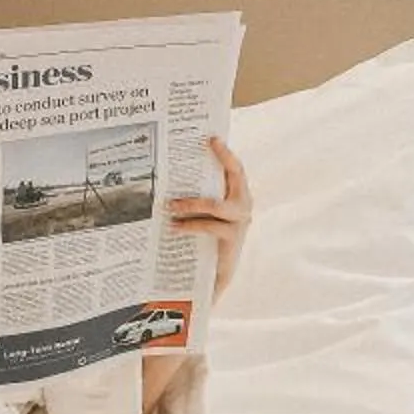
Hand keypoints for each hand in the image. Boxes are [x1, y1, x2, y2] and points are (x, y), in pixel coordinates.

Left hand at [166, 136, 252, 297]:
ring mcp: (240, 222)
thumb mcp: (207, 215)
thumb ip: (200, 196)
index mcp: (239, 195)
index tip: (212, 138)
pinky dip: (190, 225)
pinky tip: (174, 226)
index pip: (236, 169)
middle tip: (204, 148)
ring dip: (190, 203)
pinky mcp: (231, 239)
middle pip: (235, 177)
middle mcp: (243, 205)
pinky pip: (209, 227)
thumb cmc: (209, 237)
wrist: (217, 274)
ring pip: (214, 205)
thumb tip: (176, 173)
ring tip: (169, 206)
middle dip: (223, 158)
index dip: (226, 153)